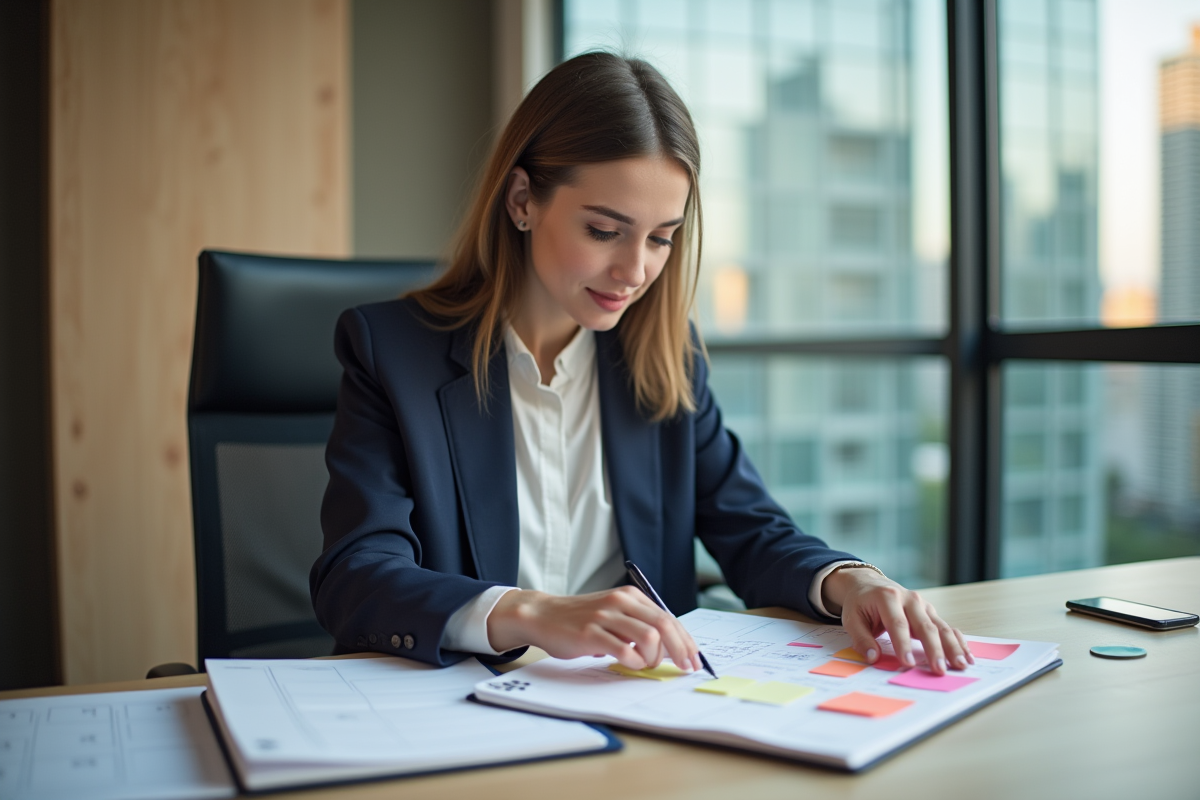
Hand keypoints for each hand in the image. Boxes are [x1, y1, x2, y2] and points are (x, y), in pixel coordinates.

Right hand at [486, 586, 703, 671]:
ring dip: (653, 659)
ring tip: (643, 664)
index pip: (668, 617)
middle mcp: (621, 602)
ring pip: (649, 638)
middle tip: (684, 668)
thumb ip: (638, 624)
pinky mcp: (591, 633)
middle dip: (680, 651)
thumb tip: (670, 648)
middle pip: (665, 626)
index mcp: (630, 596)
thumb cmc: (580, 620)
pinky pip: (625, 651)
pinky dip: (634, 662)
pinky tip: (629, 663)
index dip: (685, 640)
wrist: (543, 615)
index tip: (693, 658)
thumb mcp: (614, 614)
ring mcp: (606, 616)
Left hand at [822, 567, 973, 675]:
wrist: (869, 584)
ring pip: (941, 627)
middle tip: (939, 670)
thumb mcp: (852, 618)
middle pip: (925, 626)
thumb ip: (862, 638)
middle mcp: (910, 599)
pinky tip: (966, 656)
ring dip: (952, 647)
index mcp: (887, 598)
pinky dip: (958, 642)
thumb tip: (873, 658)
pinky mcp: (931, 612)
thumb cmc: (861, 603)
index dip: (903, 644)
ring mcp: (923, 605)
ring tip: (960, 665)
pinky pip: (947, 627)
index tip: (907, 663)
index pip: (898, 624)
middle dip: (934, 649)